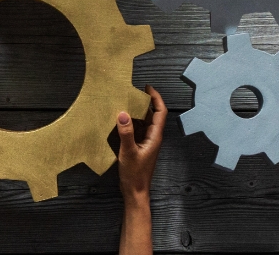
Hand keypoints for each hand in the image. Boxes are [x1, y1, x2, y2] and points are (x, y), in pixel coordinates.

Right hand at [117, 86, 165, 254]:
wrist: (135, 191)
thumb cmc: (135, 174)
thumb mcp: (129, 152)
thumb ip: (126, 132)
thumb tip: (123, 113)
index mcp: (155, 136)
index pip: (160, 112)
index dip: (156, 98)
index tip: (147, 87)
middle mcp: (152, 136)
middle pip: (152, 114)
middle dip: (144, 102)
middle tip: (131, 91)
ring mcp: (145, 141)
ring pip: (143, 121)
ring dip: (135, 111)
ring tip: (123, 101)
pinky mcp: (138, 146)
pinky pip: (136, 129)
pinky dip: (130, 121)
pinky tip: (119, 118)